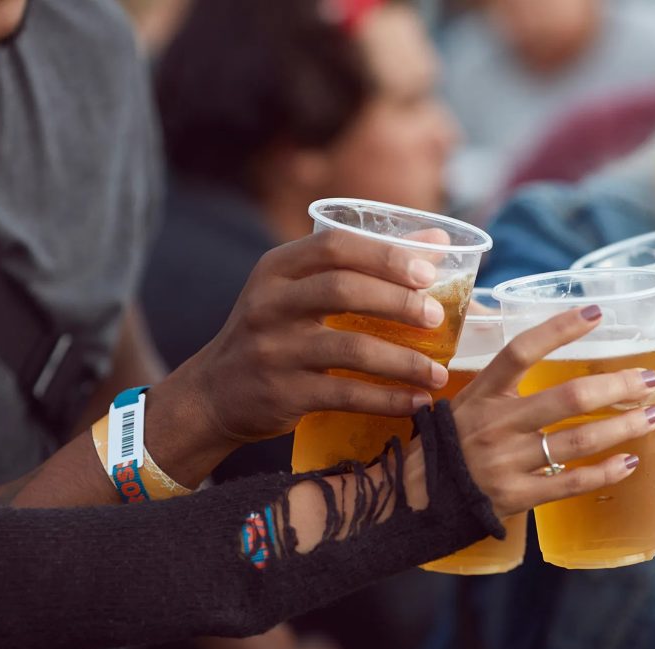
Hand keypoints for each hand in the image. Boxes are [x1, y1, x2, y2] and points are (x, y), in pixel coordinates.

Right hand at [159, 229, 451, 451]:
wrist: (215, 392)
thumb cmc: (275, 332)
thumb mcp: (301, 289)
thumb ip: (364, 263)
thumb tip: (438, 239)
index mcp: (277, 268)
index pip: (334, 246)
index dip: (384, 256)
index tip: (427, 273)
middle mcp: (270, 303)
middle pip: (343, 290)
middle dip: (398, 302)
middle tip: (436, 318)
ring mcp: (274, 350)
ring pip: (349, 349)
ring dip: (403, 361)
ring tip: (438, 372)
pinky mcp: (282, 393)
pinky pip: (345, 395)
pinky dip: (387, 399)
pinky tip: (417, 402)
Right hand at [445, 305, 654, 517]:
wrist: (416, 498)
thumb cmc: (448, 443)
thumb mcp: (465, 401)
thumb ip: (501, 381)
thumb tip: (544, 345)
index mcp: (482, 393)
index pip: (522, 350)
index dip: (559, 329)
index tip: (597, 314)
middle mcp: (495, 423)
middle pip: (568, 397)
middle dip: (617, 386)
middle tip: (649, 380)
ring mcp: (506, 461)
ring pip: (578, 440)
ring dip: (623, 427)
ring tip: (652, 416)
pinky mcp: (516, 495)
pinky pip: (570, 482)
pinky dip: (605, 472)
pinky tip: (630, 461)